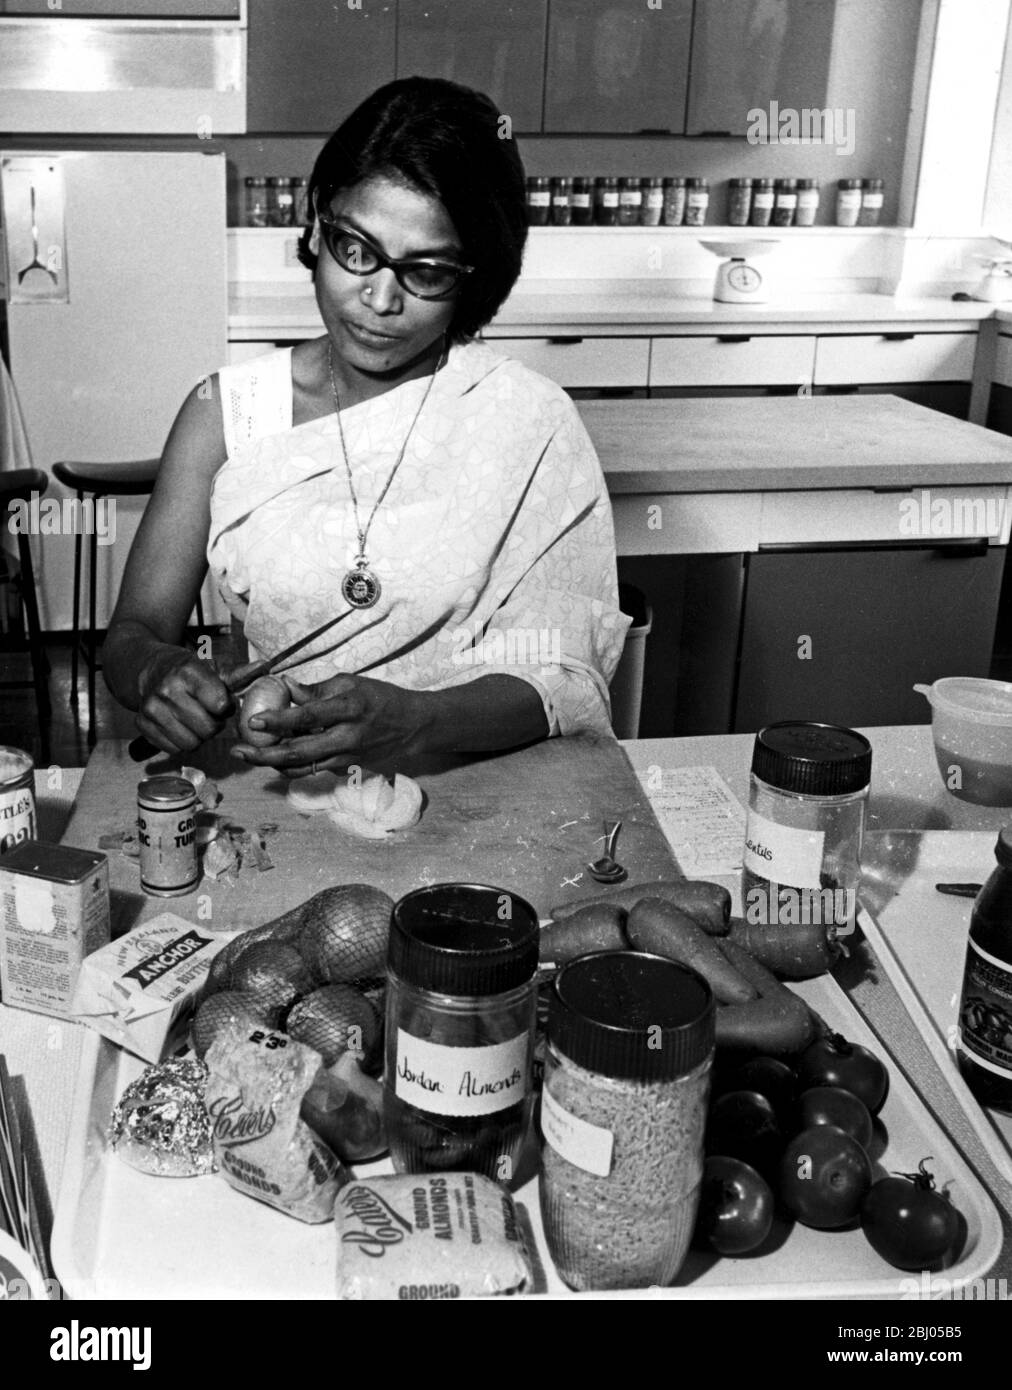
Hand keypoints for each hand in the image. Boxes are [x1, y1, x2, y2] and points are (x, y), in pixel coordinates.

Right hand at [135, 645, 233, 754]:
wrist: (149, 670)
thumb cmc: (188, 671)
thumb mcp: (212, 667)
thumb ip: (238, 674)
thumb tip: (264, 666)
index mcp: (189, 672)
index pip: (220, 705)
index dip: (226, 708)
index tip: (221, 703)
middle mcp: (167, 689)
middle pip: (207, 729)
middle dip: (213, 725)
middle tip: (209, 715)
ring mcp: (152, 708)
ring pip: (190, 744)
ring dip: (198, 737)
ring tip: (195, 721)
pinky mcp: (142, 724)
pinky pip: (173, 749)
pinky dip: (181, 743)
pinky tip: (180, 727)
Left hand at [232, 673, 430, 774]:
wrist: (412, 726)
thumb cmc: (380, 698)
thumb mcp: (351, 683)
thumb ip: (317, 689)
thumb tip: (285, 687)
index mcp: (349, 709)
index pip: (308, 717)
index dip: (279, 720)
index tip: (254, 720)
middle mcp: (347, 736)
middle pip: (299, 752)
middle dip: (265, 753)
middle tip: (240, 750)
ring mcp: (347, 756)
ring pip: (302, 767)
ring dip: (272, 764)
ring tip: (250, 755)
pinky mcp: (346, 767)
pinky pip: (313, 769)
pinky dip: (291, 765)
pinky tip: (274, 758)